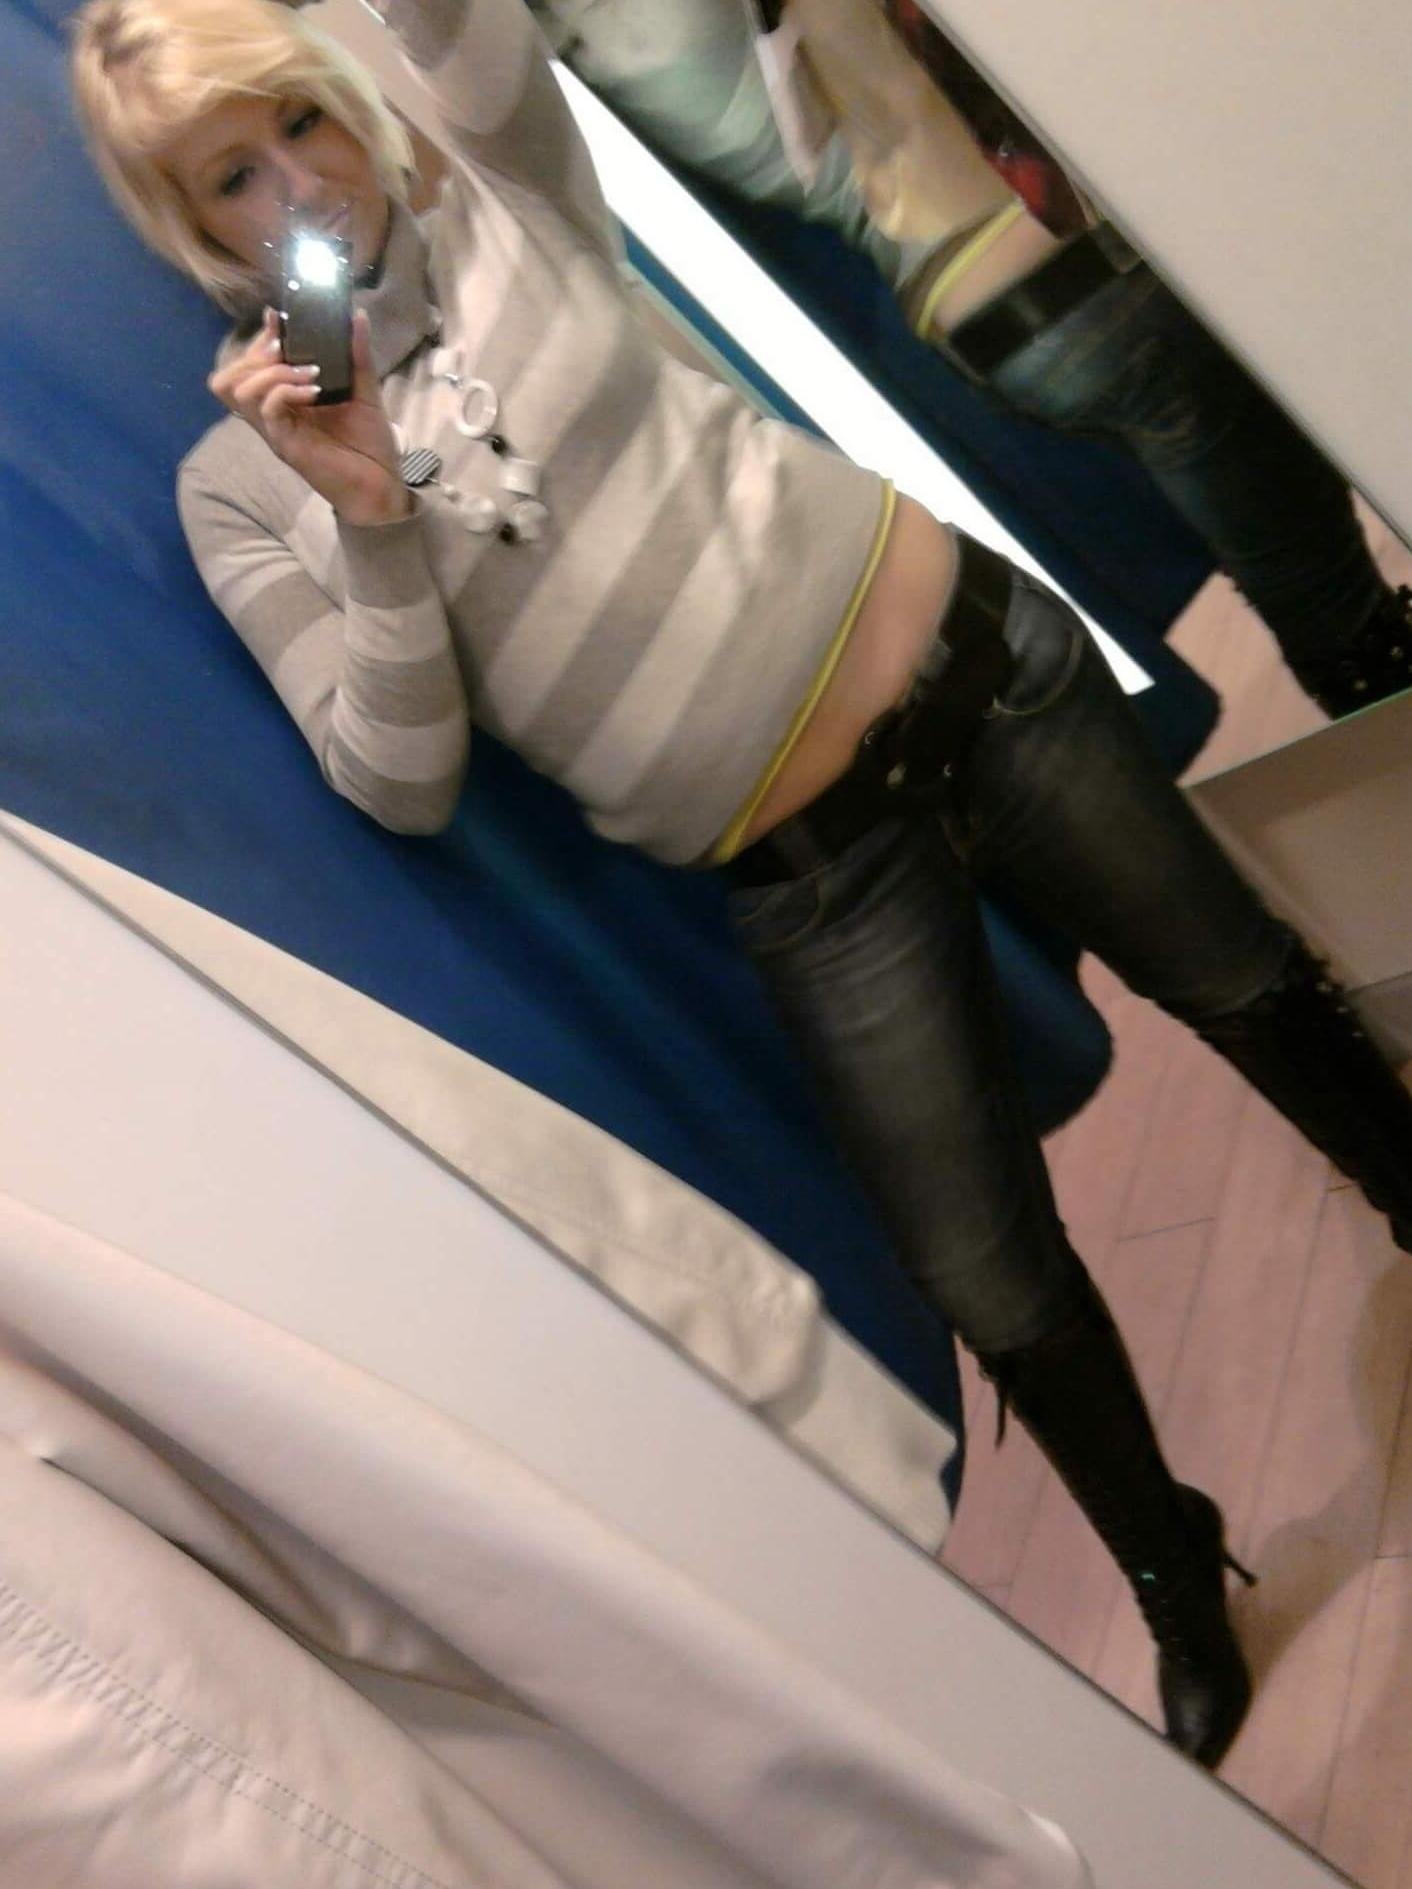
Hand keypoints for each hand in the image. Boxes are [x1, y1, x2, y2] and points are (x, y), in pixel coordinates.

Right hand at [207, 307, 411, 526]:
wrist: (383, 487)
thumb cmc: (371, 445)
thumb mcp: (365, 392)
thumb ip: (357, 356)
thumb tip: (357, 316)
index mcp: (285, 400)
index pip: (248, 365)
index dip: (257, 338)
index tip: (277, 317)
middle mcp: (273, 415)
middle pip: (228, 378)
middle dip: (254, 353)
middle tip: (287, 347)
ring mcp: (277, 431)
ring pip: (238, 391)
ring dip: (269, 372)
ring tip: (306, 371)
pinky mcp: (287, 445)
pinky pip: (267, 410)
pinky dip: (285, 391)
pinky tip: (313, 390)